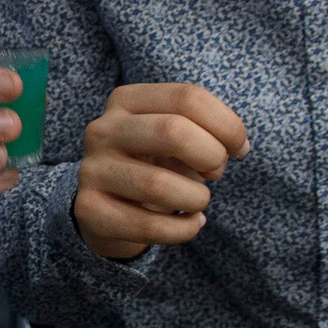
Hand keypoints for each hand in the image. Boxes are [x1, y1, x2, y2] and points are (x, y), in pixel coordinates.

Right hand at [74, 83, 247, 260]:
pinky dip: (183, 229)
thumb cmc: (155, 162)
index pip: (188, 98)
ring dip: (196, 198)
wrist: (107, 202)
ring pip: (158, 185)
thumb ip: (205, 130)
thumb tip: (238, 147)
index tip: (239, 148)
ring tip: (198, 200)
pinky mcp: (88, 209)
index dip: (228, 125)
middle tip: (216, 172)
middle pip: (172, 132)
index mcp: (126, 100)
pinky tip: (190, 224)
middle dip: (211, 156)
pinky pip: (148, 225)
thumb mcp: (175, 136)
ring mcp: (91, 170)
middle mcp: (102, 130)